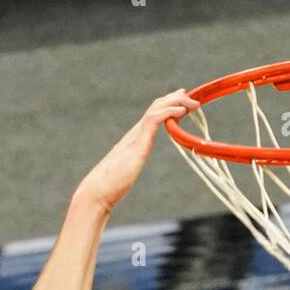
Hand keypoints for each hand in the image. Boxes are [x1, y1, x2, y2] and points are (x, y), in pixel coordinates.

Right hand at [76, 89, 199, 212]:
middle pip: (156, 106)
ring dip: (176, 102)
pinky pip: (154, 119)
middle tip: (190, 96)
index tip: (182, 104)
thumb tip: (129, 172)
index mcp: (134, 139)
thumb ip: (131, 167)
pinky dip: (169, 112)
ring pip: (156, 108)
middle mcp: (134, 134)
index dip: (167, 106)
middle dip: (174, 99)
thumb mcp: (127, 174)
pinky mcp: (137, 143)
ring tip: (192, 102)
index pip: (152, 115)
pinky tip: (181, 111)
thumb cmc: (110, 188)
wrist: (97, 192)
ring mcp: (135, 137)